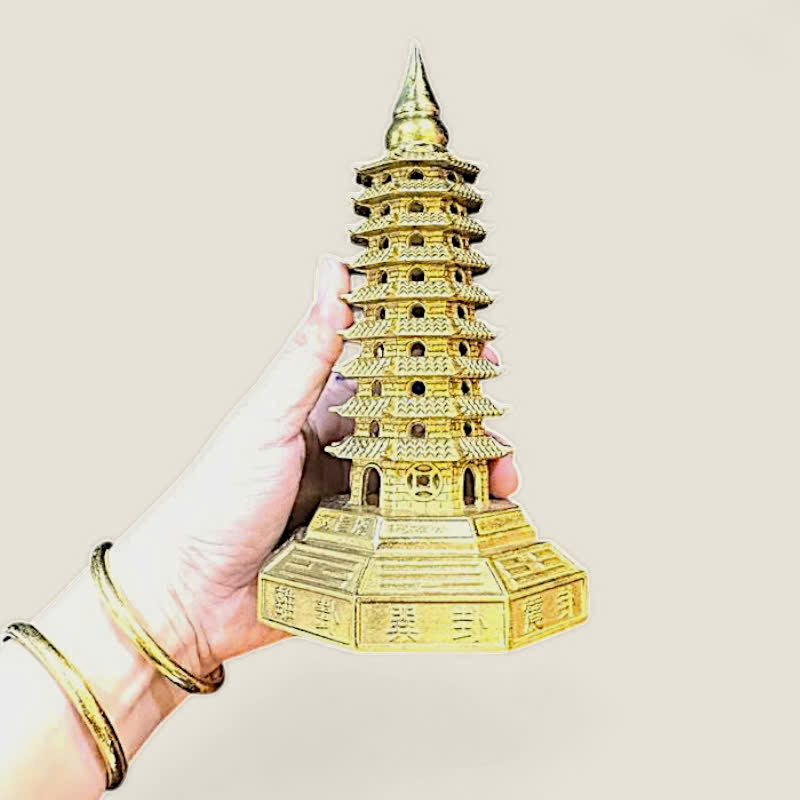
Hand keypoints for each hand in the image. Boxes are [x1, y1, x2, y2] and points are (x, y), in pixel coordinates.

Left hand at [111, 258, 519, 675]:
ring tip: (499, 482)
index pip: (394, 379)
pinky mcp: (367, 552)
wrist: (189, 595)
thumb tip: (333, 270)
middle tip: (496, 436)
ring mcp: (361, 506)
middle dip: (466, 431)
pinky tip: (479, 525)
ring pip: (429, 485)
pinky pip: (419, 535)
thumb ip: (308, 353)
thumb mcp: (268, 418)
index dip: (437, 365)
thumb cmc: (216, 497)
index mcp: (329, 417)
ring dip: (468, 481)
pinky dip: (452, 528)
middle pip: (423, 436)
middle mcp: (351, 457)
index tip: (477, 355)